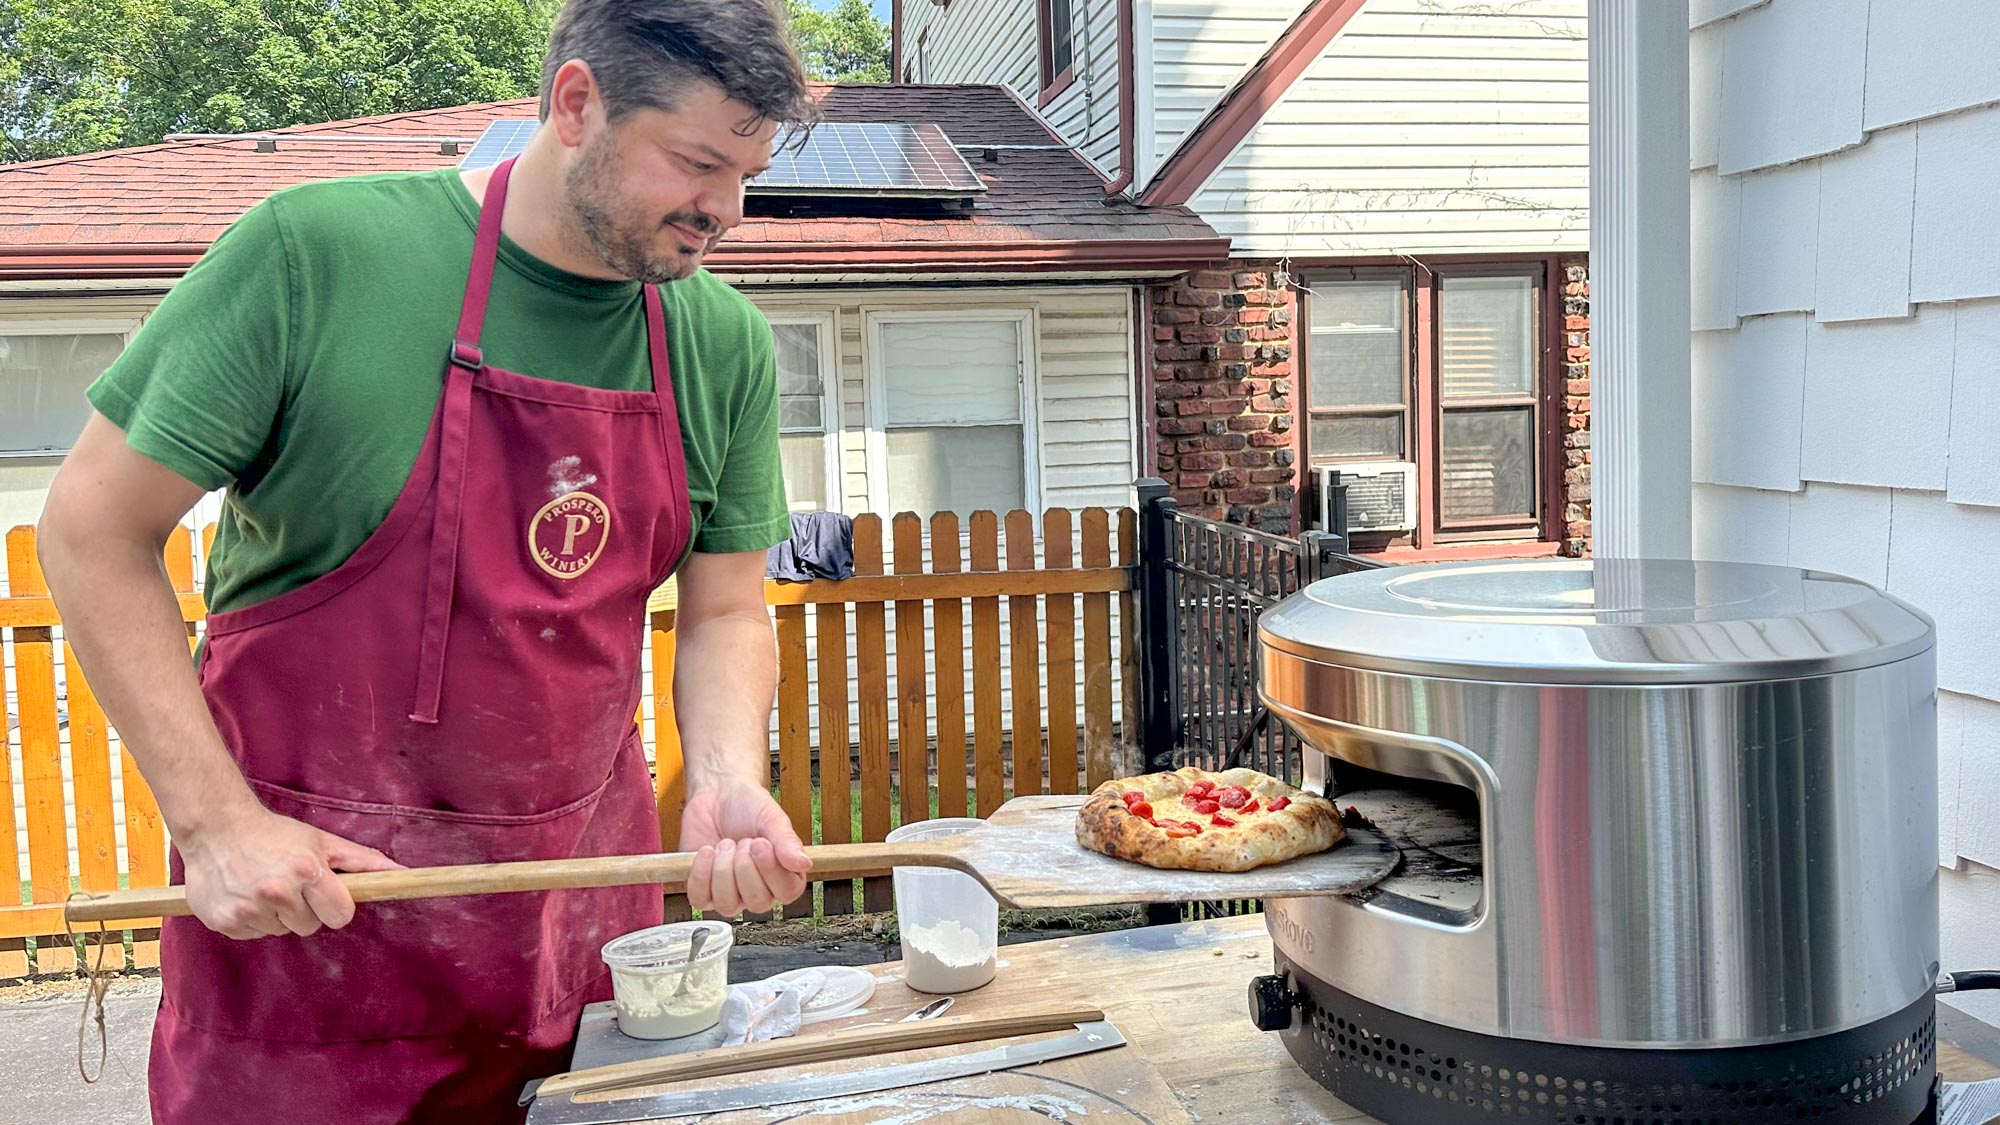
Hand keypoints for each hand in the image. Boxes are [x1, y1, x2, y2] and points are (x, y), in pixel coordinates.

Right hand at [179, 806, 402, 939]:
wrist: (215, 829)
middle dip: (305, 910)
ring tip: (263, 885)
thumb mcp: (321, 842)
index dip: (335, 906)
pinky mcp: (225, 922)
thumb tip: (402, 873)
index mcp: (306, 871)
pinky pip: (254, 934)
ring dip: (277, 915)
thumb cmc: (274, 835)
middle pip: (309, 927)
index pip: (340, 916)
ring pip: (280, 931)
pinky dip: (252, 919)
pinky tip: (245, 894)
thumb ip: (362, 861)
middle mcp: (277, 892)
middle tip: (289, 884)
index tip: (325, 893)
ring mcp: (248, 909)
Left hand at [678, 780, 811, 914]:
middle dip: (745, 868)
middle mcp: (760, 890)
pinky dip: (700, 874)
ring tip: (725, 844)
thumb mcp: (772, 818)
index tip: (760, 844)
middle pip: (757, 902)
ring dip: (722, 870)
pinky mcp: (705, 890)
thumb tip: (803, 863)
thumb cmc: (749, 806)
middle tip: (743, 841)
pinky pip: (700, 899)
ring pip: (727, 904)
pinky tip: (707, 851)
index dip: (772, 871)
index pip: (787, 892)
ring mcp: (731, 893)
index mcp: (785, 875)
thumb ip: (787, 841)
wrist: (717, 794)